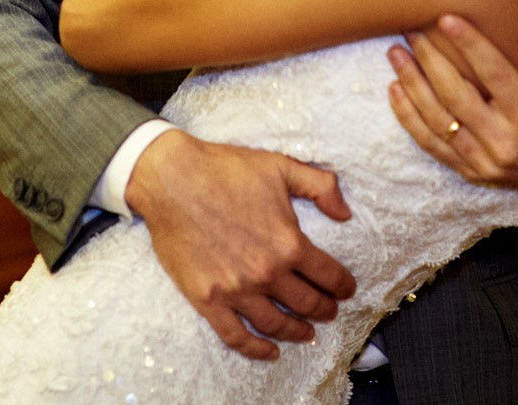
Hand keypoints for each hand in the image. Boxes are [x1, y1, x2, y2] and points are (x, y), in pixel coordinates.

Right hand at [125, 130, 355, 359]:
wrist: (171, 179)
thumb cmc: (224, 170)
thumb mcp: (280, 166)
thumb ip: (321, 186)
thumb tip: (345, 213)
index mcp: (289, 243)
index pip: (329, 275)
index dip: (344, 285)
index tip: (347, 290)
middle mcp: (266, 273)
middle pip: (307, 304)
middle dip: (325, 309)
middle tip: (330, 310)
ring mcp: (236, 290)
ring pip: (277, 324)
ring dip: (297, 332)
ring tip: (307, 333)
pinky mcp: (208, 299)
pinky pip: (236, 336)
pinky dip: (256, 349)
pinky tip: (270, 351)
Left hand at [386, 6, 517, 198]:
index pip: (495, 75)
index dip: (470, 45)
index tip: (446, 17)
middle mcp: (506, 142)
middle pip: (456, 96)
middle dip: (429, 60)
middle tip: (411, 29)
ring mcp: (486, 161)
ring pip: (437, 121)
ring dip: (412, 85)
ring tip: (395, 53)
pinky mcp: (473, 172)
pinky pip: (432, 145)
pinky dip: (409, 118)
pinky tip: (394, 89)